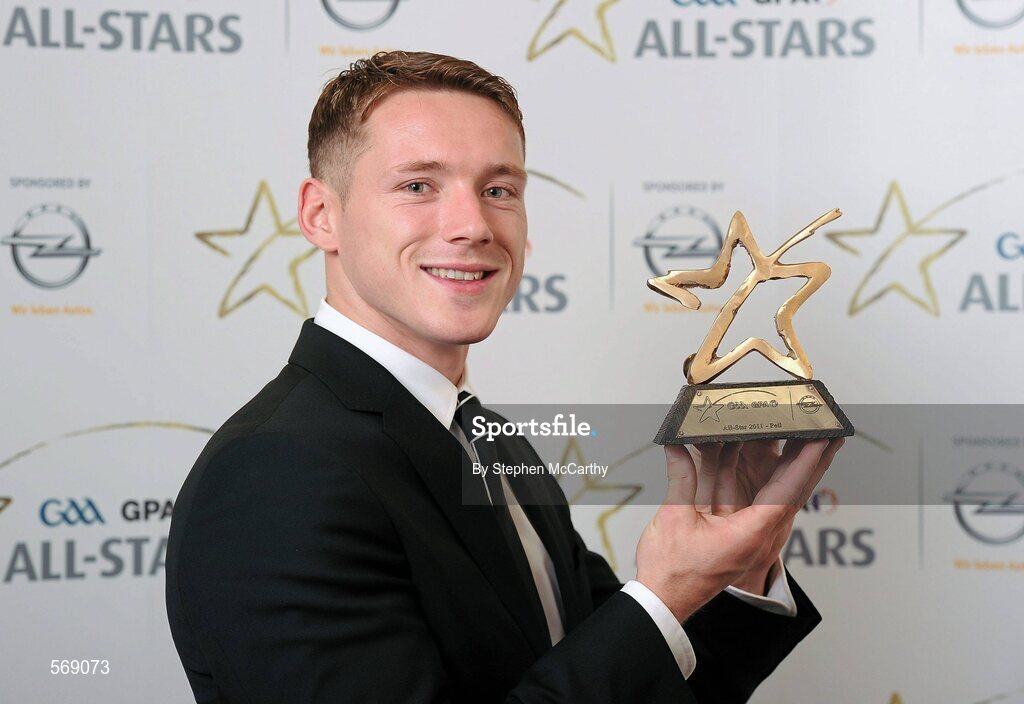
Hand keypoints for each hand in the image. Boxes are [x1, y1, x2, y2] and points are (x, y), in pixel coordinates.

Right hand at [635, 437, 844, 622]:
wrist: (665, 601)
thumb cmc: (672, 570)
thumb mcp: (675, 518)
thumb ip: (682, 479)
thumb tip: (678, 447)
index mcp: (749, 534)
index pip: (786, 492)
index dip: (803, 463)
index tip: (820, 439)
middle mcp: (759, 537)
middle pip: (794, 493)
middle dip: (813, 462)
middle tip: (831, 433)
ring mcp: (753, 538)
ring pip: (782, 497)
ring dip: (796, 469)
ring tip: (811, 441)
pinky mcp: (743, 537)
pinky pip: (764, 503)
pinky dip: (770, 480)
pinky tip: (772, 463)